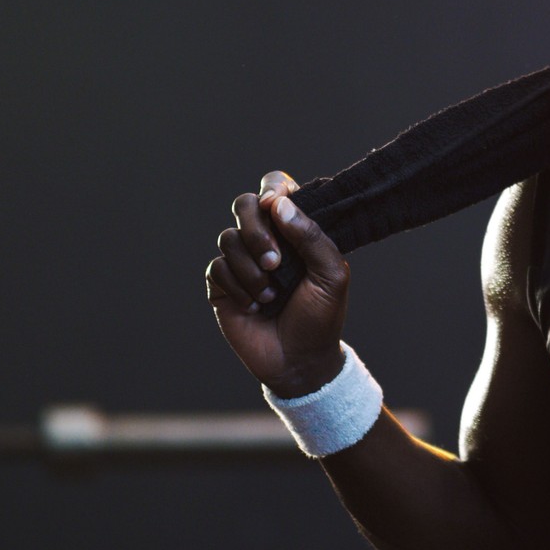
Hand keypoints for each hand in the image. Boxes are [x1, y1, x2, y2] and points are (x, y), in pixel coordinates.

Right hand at [204, 171, 349, 396]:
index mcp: (296, 231)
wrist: (299, 360)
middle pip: (244, 204)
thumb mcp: (332, 275)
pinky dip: (238, 287)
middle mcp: (266, 239)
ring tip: (271, 296)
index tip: (275, 205)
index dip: (273, 189)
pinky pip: (217, 267)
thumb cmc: (321, 317)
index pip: (277, 188)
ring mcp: (242, 260)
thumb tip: (278, 204)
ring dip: (251, 269)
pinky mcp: (222, 283)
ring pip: (228, 238)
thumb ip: (312, 236)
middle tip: (275, 262)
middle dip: (256, 230)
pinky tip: (254, 306)